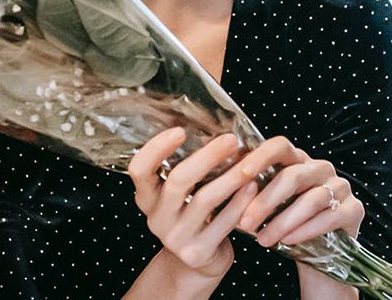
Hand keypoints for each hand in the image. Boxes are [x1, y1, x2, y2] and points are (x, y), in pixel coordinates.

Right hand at [127, 129, 260, 278]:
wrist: (195, 264)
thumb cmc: (192, 216)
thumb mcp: (179, 196)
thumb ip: (187, 169)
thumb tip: (213, 127)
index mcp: (147, 198)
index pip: (139, 170)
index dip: (156, 149)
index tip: (180, 130)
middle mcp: (157, 218)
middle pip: (178, 181)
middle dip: (207, 157)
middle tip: (230, 140)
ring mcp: (176, 238)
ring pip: (205, 200)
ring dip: (230, 178)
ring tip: (249, 163)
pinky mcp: (198, 252)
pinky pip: (223, 223)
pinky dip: (240, 202)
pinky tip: (253, 186)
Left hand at [236, 136, 365, 248]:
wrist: (319, 259)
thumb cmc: (285, 227)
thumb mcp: (266, 207)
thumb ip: (249, 193)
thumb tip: (213, 186)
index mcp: (298, 161)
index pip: (280, 146)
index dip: (260, 157)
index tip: (240, 173)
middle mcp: (321, 168)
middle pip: (293, 175)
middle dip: (265, 201)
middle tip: (244, 223)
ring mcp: (341, 187)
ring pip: (310, 199)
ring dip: (282, 222)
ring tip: (262, 240)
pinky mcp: (353, 210)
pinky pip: (328, 217)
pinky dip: (304, 230)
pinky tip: (287, 242)